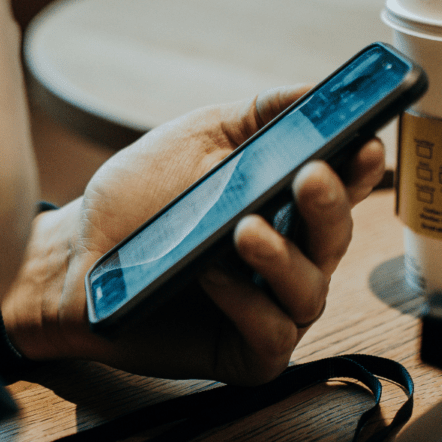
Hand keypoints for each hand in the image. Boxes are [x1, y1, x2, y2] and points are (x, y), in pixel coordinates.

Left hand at [2, 85, 384, 385]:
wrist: (74, 256)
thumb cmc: (137, 198)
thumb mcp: (196, 141)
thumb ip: (257, 117)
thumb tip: (317, 89)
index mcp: (282, 205)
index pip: (339, 188)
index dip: (359, 169)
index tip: (366, 143)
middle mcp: (286, 258)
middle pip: (334, 238)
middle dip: (329, 206)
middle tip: (311, 176)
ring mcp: (267, 307)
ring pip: (309, 291)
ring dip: (283, 259)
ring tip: (245, 230)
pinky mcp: (242, 352)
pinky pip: (269, 336)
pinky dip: (247, 305)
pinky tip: (212, 275)